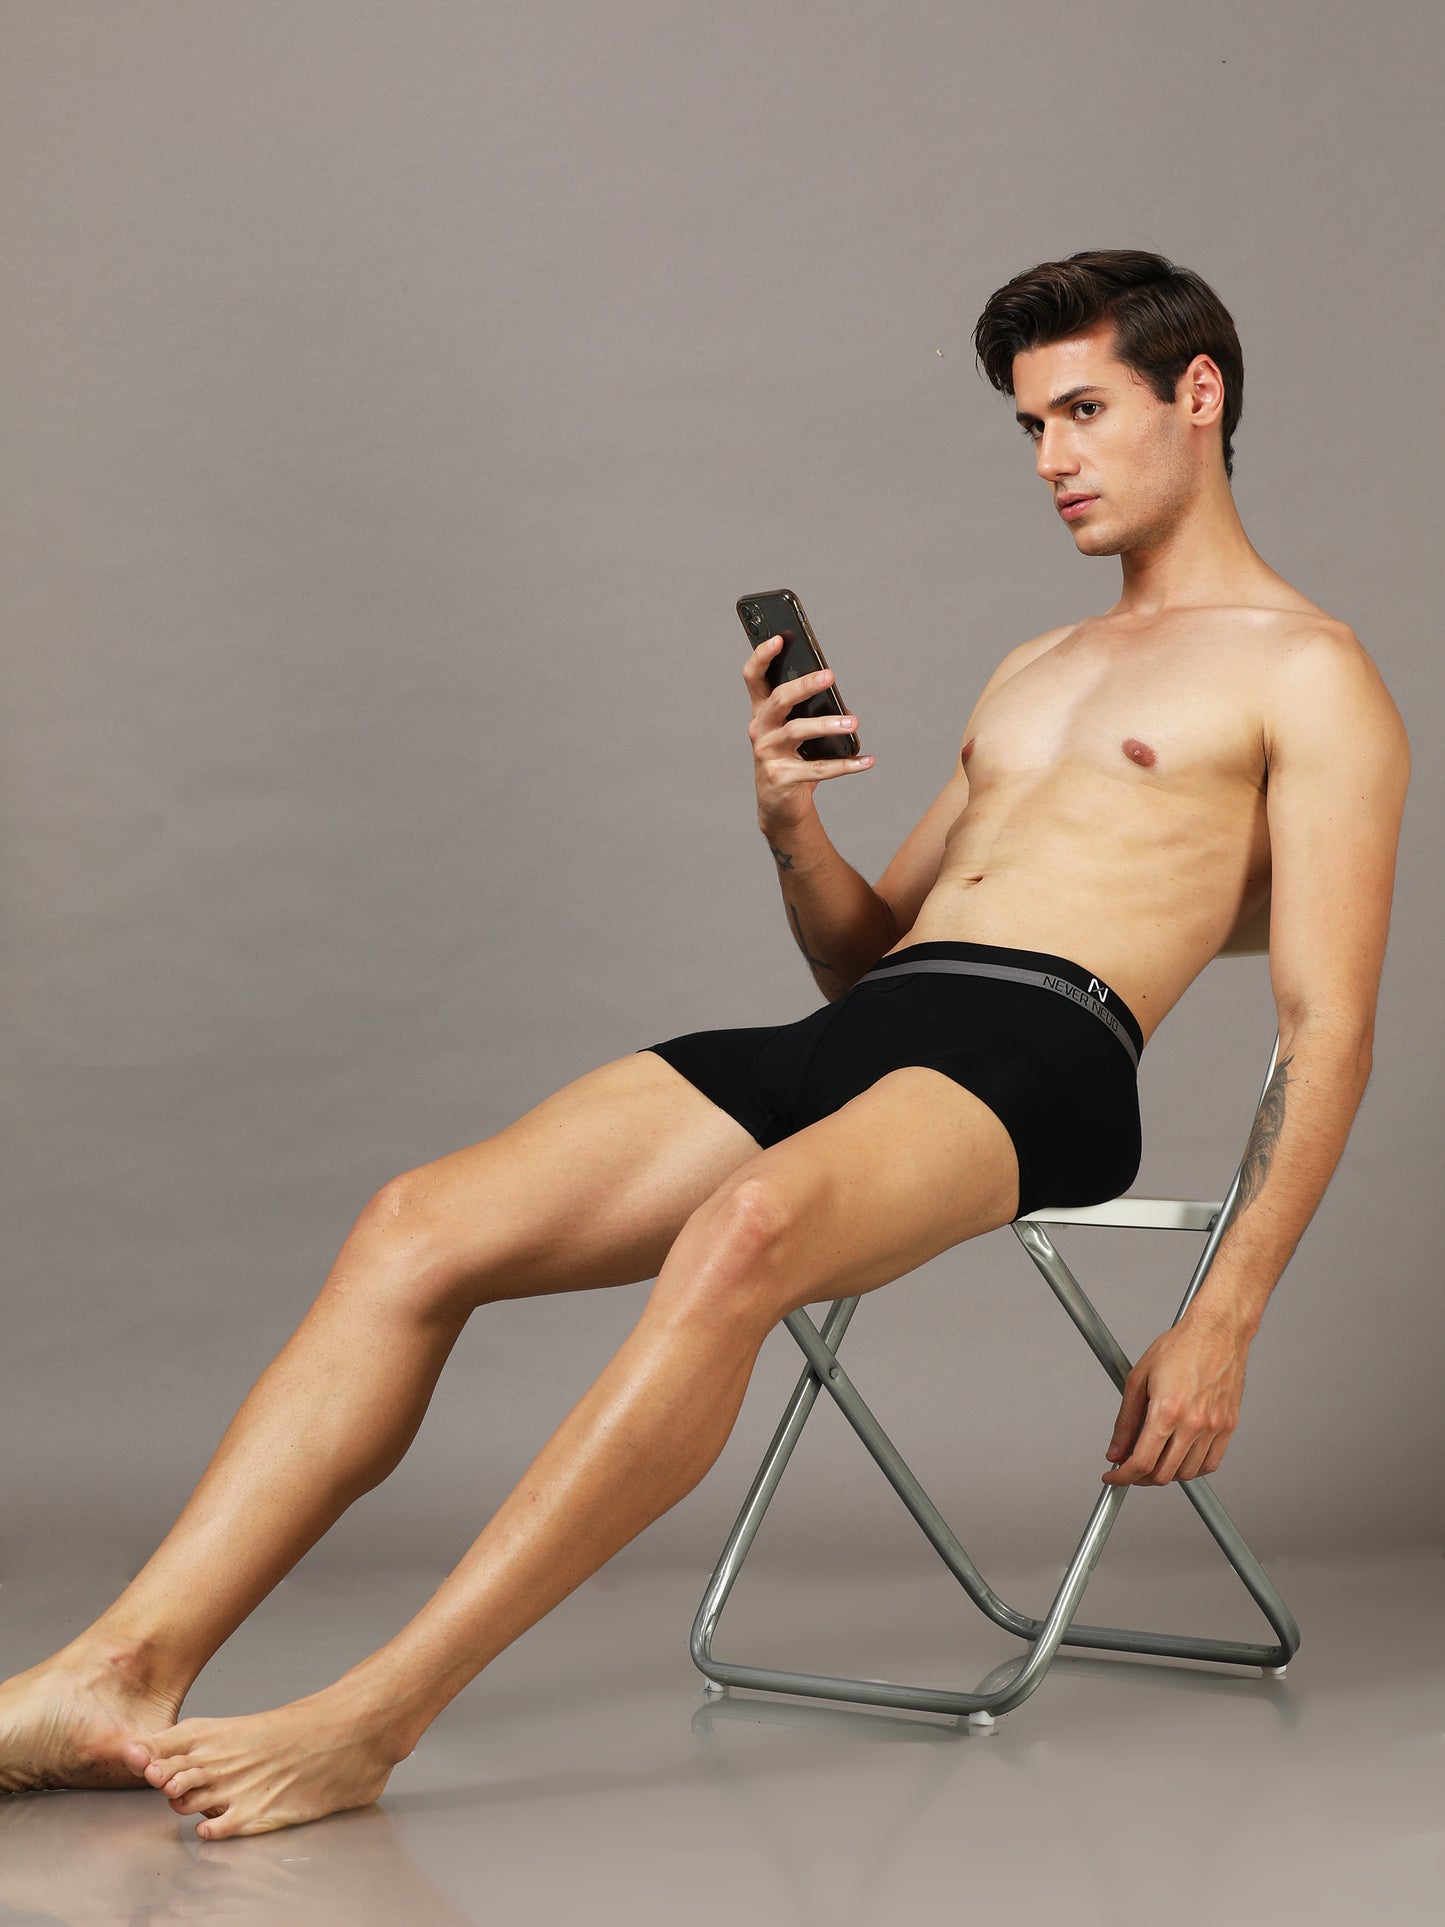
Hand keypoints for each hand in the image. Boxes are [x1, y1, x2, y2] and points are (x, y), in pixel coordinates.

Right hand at [743, 632, 873, 827]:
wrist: (779, 806)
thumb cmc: (791, 761)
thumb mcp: (797, 735)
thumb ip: (813, 715)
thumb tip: (845, 710)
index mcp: (761, 713)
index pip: (753, 678)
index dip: (762, 656)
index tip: (780, 638)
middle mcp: (759, 730)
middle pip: (778, 700)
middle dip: (803, 685)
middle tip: (829, 676)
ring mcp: (767, 755)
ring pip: (796, 732)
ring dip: (826, 725)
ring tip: (854, 723)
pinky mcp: (780, 778)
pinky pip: (817, 769)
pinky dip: (845, 765)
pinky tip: (867, 760)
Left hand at [1102, 1312, 1249, 1486]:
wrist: (1217, 1332)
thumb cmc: (1179, 1347)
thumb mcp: (1138, 1379)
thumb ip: (1125, 1421)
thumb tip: (1115, 1451)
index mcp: (1167, 1411)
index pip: (1141, 1462)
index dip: (1122, 1477)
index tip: (1113, 1477)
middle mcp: (1193, 1423)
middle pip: (1163, 1474)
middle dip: (1140, 1478)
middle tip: (1129, 1468)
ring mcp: (1214, 1427)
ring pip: (1187, 1473)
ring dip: (1165, 1474)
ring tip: (1153, 1459)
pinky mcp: (1228, 1426)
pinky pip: (1210, 1463)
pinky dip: (1192, 1468)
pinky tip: (1179, 1457)